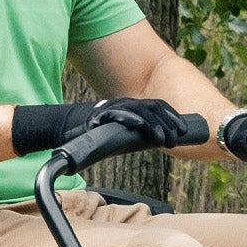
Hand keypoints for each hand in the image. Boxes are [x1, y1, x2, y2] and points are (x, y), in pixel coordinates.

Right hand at [11, 97, 202, 155]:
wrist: (64, 128)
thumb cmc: (91, 133)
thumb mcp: (117, 134)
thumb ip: (133, 136)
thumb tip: (153, 143)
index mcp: (130, 108)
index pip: (156, 106)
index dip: (171, 116)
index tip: (183, 130)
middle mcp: (124, 104)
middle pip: (153, 107)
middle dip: (169, 121)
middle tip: (178, 137)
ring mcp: (113, 108)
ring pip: (140, 110)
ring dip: (155, 124)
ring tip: (164, 139)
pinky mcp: (101, 114)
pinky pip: (119, 114)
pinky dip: (132, 119)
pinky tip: (141, 128)